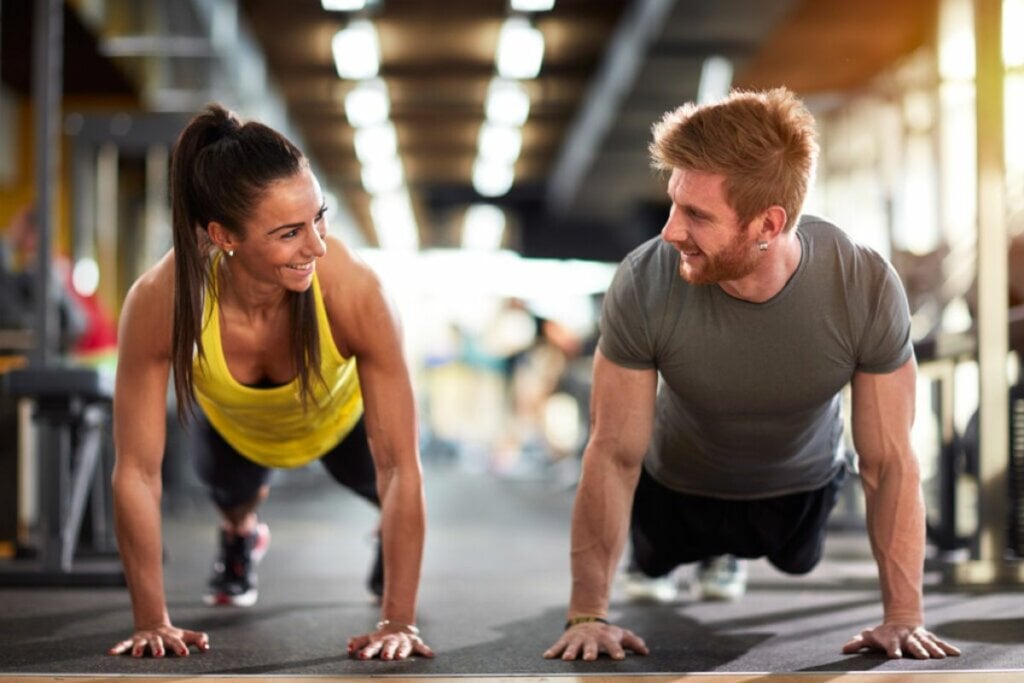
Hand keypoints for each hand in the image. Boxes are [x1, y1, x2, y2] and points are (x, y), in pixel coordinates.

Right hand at [108, 624, 209, 656]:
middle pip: (158, 643)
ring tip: (137, 655)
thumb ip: (199, 639)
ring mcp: (144, 639)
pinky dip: (118, 648)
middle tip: (159, 655)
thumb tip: (207, 647)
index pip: (177, 642)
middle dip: (158, 648)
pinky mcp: (133, 640)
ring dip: (139, 648)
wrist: (154, 625)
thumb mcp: (186, 636)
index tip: (185, 654)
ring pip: (141, 643)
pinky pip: (124, 644)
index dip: (181, 648)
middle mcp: (157, 638)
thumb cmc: (173, 636)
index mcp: (170, 637)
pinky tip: (111, 652)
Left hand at [347, 623, 433, 659]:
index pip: (373, 646)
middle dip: (387, 651)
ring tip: (401, 657)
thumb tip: (348, 648)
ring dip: (402, 651)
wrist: (398, 625)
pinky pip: (421, 647)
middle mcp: (392, 641)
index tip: (361, 656)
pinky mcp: (415, 642)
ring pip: (404, 647)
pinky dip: (426, 650)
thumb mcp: (370, 638)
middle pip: (389, 646)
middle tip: (385, 657)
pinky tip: (431, 655)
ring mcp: (404, 641)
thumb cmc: (381, 637)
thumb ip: (359, 642)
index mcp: (380, 641)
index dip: (367, 651)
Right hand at [543, 621, 648, 660]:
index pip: (613, 645)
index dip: (617, 651)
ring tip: (567, 659)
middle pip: (591, 645)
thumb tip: (646, 652)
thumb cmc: (606, 633)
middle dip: (590, 651)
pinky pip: (558, 646)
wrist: (587, 620)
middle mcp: (591, 639)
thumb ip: (633, 642)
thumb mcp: (620, 634)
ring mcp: (577, 639)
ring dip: (571, 652)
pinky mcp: (566, 640)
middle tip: (590, 658)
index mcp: (605, 638)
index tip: (620, 658)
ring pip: (574, 646)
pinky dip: (553, 651)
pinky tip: (547, 657)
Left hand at [842, 623, 960, 658]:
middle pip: (912, 644)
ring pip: (927, 642)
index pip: (891, 644)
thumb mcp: (870, 637)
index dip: (892, 649)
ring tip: (940, 657)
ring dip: (933, 649)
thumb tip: (843, 649)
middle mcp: (906, 638)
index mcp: (891, 639)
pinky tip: (956, 654)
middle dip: (917, 650)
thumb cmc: (882, 634)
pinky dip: (947, 648)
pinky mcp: (929, 638)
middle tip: (922, 657)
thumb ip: (858, 643)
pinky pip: (939, 643)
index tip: (894, 656)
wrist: (900, 621)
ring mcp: (919, 637)